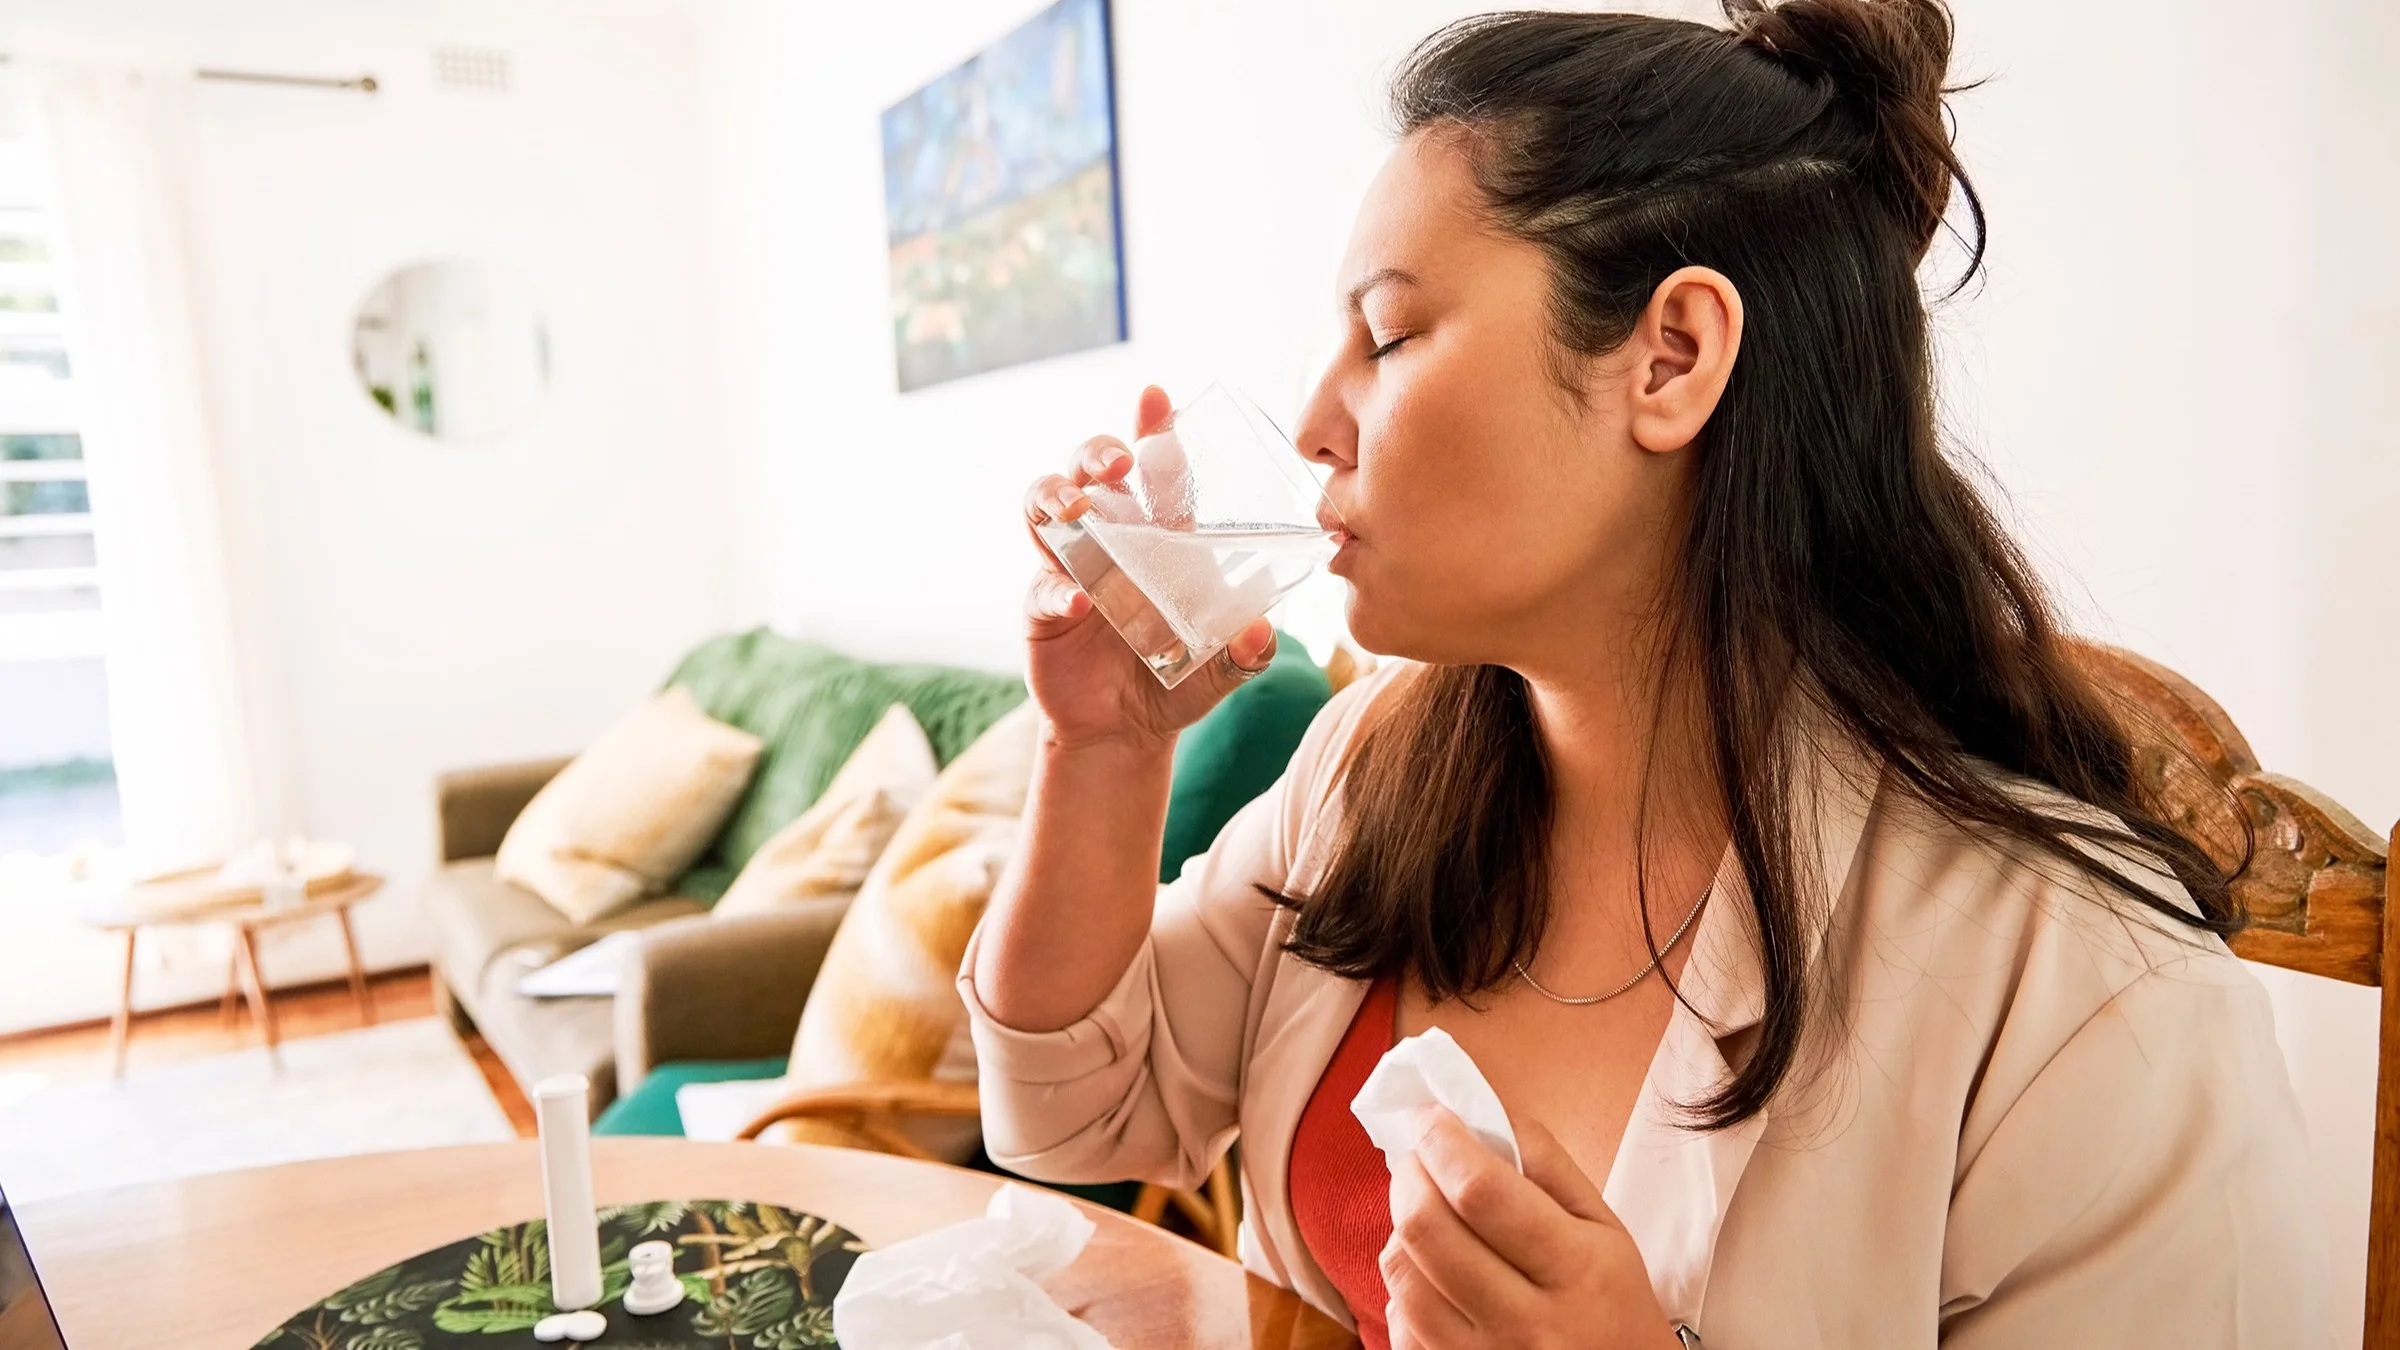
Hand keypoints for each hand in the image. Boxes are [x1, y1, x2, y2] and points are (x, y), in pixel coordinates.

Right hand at [1021, 384, 1275, 749]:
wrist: (1127, 732)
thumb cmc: (1178, 680)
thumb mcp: (1226, 666)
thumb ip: (1248, 650)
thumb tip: (1260, 632)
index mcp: (1158, 536)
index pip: (1154, 469)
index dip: (1153, 430)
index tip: (1156, 397)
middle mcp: (1110, 539)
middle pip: (1088, 471)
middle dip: (1097, 452)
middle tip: (1115, 465)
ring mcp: (1071, 568)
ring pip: (1045, 508)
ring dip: (1056, 498)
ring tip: (1075, 510)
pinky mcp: (1043, 608)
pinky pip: (1042, 587)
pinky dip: (1058, 590)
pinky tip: (1081, 600)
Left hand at [1382, 1106, 1679, 1349]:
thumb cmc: (1612, 1303)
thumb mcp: (1605, 1230)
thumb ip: (1547, 1166)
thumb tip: (1482, 1111)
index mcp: (1577, 1268)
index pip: (1481, 1191)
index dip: (1443, 1142)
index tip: (1432, 1118)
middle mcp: (1528, 1321)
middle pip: (1427, 1229)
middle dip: (1410, 1176)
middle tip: (1419, 1159)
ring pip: (1402, 1274)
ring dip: (1402, 1229)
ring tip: (1429, 1215)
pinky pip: (1400, 1323)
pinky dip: (1406, 1286)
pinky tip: (1433, 1274)